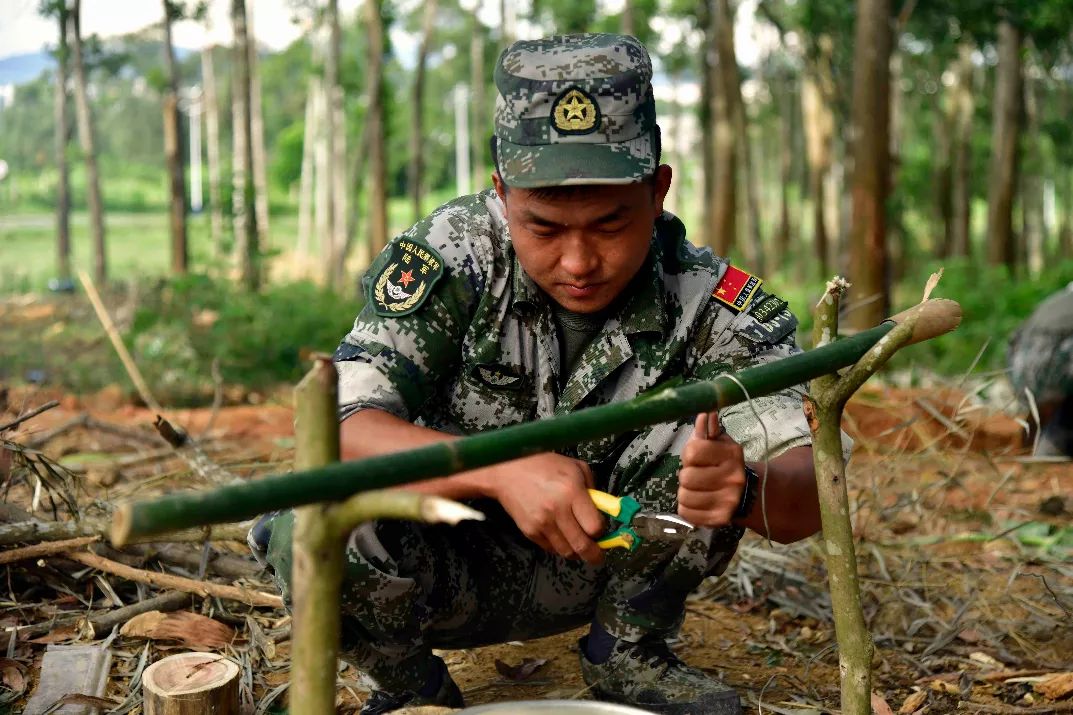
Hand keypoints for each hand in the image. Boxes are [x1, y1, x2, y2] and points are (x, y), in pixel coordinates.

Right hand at [488, 452, 606, 564]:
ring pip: (567, 552)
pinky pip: (551, 549)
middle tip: (598, 555)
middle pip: (583, 546)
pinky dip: (559, 546)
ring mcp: (542, 523)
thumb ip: (594, 491)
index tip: (601, 530)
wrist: (507, 471)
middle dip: (595, 555)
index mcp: (572, 492)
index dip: (601, 531)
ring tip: (578, 542)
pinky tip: (560, 534)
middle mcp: (557, 511)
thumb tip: (605, 513)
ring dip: (576, 551)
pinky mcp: (530, 532)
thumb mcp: (576, 468)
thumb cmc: (545, 465)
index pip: (595, 527)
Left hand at [677, 412, 746, 526]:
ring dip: (685, 492)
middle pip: (686, 477)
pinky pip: (686, 512)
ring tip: (696, 489)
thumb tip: (704, 414)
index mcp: (731, 455)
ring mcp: (727, 501)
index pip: (693, 451)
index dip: (688, 455)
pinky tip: (697, 501)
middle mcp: (732, 478)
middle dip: (686, 475)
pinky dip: (686, 507)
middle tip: (696, 475)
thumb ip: (707, 430)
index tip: (695, 458)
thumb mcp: (719, 443)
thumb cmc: (726, 463)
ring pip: (684, 496)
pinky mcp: (720, 519)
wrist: (748, 493)